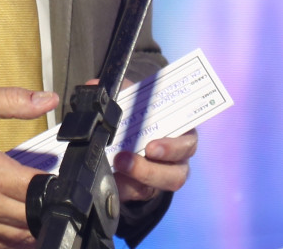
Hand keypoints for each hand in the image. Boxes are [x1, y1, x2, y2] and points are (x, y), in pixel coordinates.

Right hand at [0, 86, 56, 248]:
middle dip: (48, 206)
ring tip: (36, 206)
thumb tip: (45, 100)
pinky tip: (15, 219)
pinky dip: (12, 236)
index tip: (58, 174)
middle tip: (51, 190)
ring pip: (19, 239)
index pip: (40, 190)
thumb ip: (12, 101)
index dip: (56, 183)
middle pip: (35, 219)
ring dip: (32, 224)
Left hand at [71, 77, 197, 204]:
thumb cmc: (143, 116)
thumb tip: (95, 86)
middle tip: (124, 160)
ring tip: (115, 168)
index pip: (187, 143)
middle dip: (149, 169)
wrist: (135, 136)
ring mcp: (162, 179)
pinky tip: (109, 182)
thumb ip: (120, 92)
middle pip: (176, 174)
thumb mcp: (136, 101)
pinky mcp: (146, 191)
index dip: (173, 147)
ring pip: (156, 189)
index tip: (152, 147)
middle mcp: (177, 161)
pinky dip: (122, 189)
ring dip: (134, 179)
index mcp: (181, 135)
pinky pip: (137, 196)